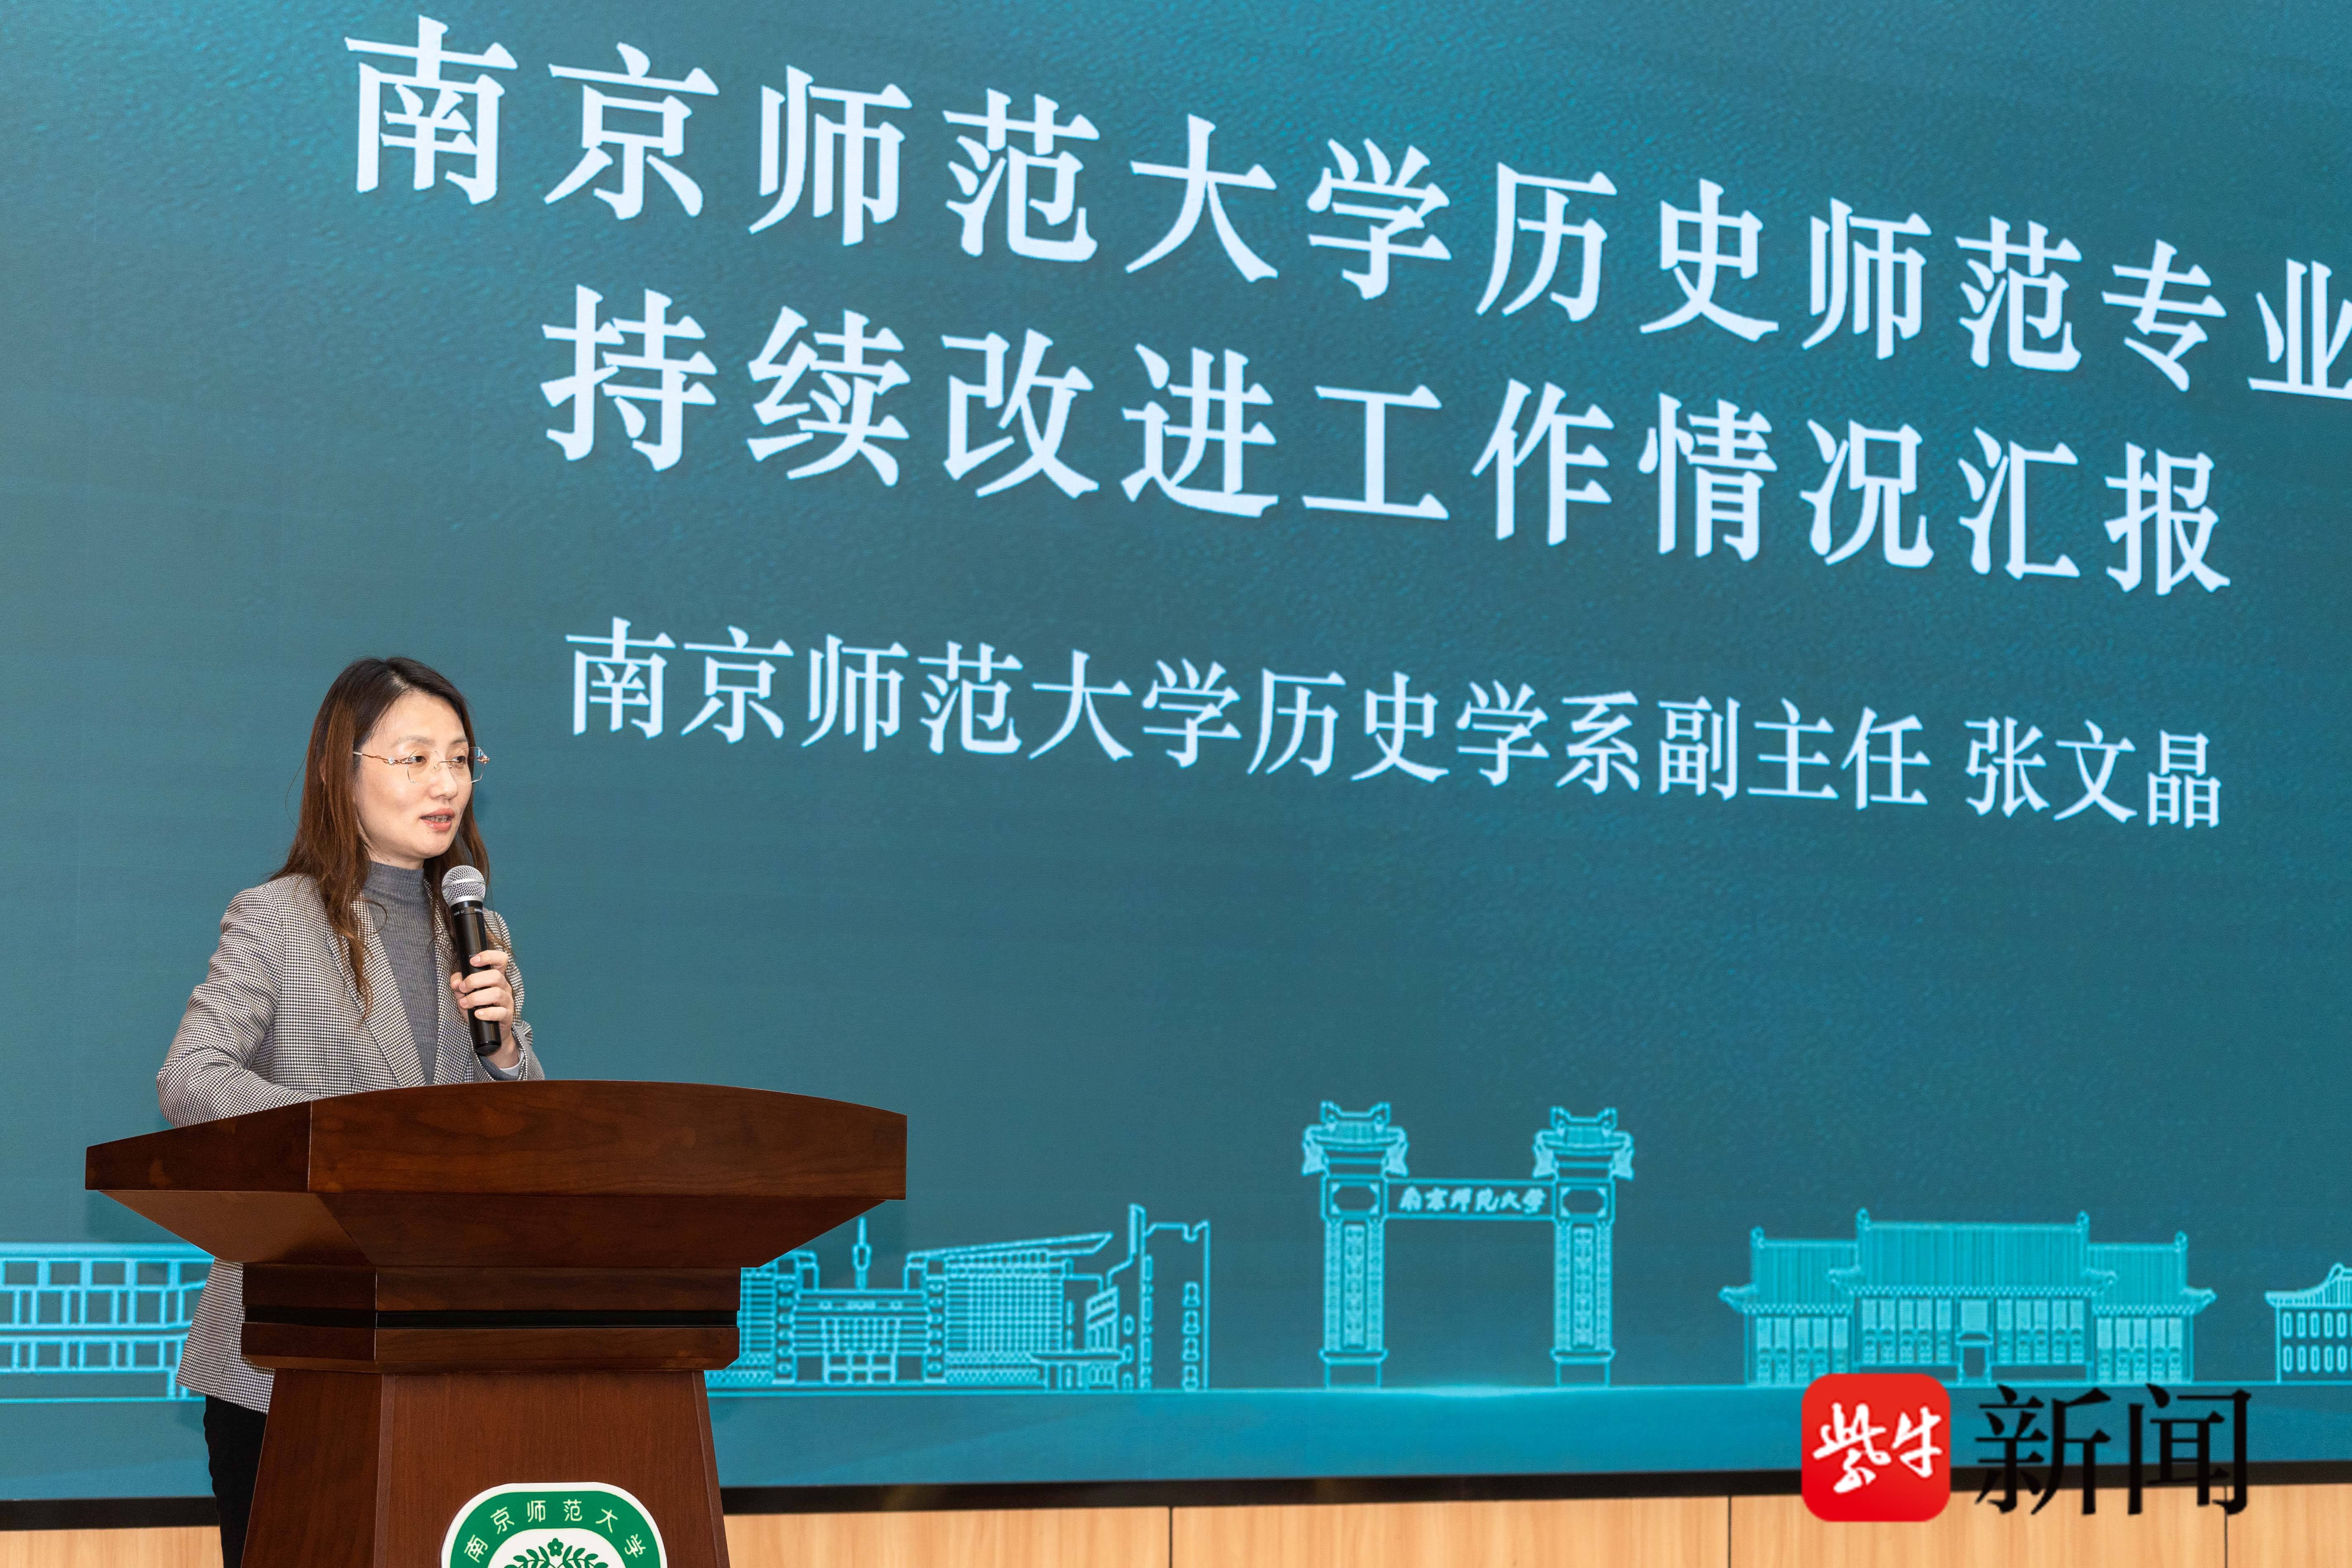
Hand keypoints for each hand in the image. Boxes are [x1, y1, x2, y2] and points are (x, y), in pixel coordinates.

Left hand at [452, 949, 521, 1066]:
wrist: (489, 1033)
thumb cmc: (478, 1009)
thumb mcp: (464, 995)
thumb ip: (458, 984)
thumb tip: (456, 981)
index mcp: (495, 978)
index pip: (501, 959)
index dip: (489, 956)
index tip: (473, 961)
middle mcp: (504, 987)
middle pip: (495, 976)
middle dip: (475, 980)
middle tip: (463, 988)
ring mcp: (507, 1002)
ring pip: (497, 993)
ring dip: (477, 997)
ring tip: (465, 1003)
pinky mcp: (507, 1016)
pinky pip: (500, 1012)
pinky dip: (487, 1013)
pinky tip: (477, 1014)